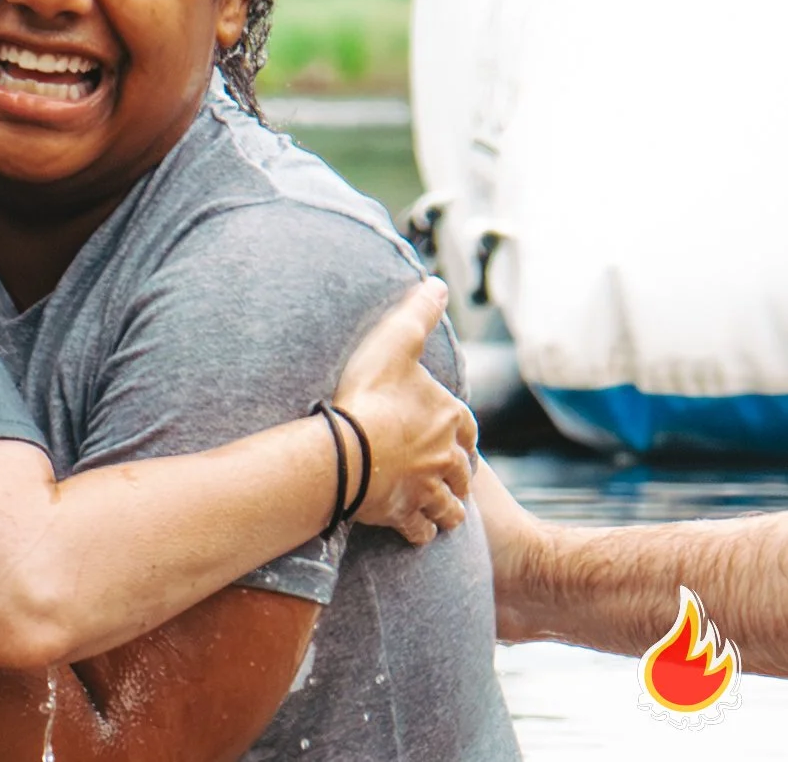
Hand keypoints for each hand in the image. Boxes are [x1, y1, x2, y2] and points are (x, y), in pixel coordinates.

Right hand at [333, 278, 478, 546]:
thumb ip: (419, 313)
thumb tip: (438, 284)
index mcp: (450, 419)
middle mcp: (446, 457)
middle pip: (462, 472)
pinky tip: (415, 529)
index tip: (457, 440)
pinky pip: (420, 530)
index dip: (462, 435)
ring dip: (447, 508)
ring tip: (440, 509)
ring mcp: (427, 490)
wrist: (347, 449)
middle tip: (448, 477)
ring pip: (449, 506)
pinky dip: (421, 531)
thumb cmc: (371, 394)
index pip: (468, 430)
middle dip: (458, 475)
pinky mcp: (404, 514)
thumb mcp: (396, 342)